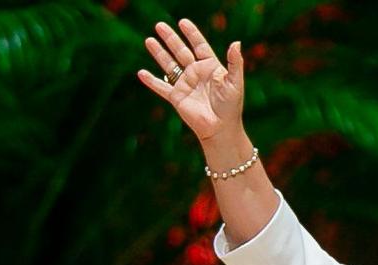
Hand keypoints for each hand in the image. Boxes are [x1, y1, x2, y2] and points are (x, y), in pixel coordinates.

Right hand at [137, 18, 244, 142]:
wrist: (221, 128)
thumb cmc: (231, 107)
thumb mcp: (235, 82)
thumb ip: (235, 62)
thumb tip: (236, 42)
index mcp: (210, 67)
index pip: (199, 46)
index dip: (192, 34)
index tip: (183, 22)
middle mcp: (196, 74)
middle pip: (180, 51)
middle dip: (171, 39)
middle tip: (159, 25)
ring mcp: (185, 85)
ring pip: (169, 65)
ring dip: (159, 53)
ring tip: (149, 40)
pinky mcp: (176, 97)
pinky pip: (161, 88)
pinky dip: (151, 81)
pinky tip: (141, 73)